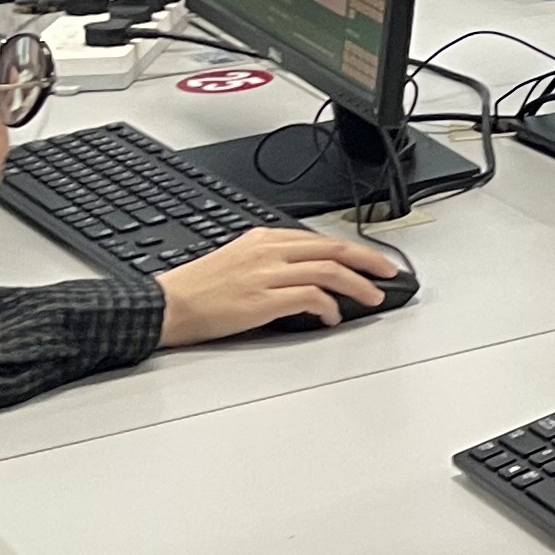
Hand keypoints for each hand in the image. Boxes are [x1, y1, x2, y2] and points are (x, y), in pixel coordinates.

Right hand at [155, 229, 402, 343]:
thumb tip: (306, 274)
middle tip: (389, 273)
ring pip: (329, 270)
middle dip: (368, 260)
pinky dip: (328, 306)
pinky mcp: (264, 299)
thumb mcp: (237, 259)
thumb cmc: (197, 289)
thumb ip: (271, 260)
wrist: (165, 305)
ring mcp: (267, 274)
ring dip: (358, 285)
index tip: (370, 259)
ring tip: (372, 298)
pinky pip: (311, 297)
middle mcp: (269, 250)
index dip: (352, 249)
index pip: (319, 238)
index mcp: (264, 237)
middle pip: (333, 248)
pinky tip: (332, 317)